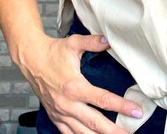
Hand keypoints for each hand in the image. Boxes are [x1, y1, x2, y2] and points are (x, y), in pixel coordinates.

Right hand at [15, 33, 142, 133]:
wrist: (30, 59)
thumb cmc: (53, 52)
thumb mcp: (74, 43)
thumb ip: (93, 42)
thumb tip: (109, 41)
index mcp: (74, 86)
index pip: (103, 100)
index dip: (122, 106)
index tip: (136, 111)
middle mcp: (67, 103)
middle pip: (95, 123)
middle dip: (114, 130)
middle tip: (130, 133)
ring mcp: (60, 112)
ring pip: (82, 132)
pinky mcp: (54, 116)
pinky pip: (68, 133)